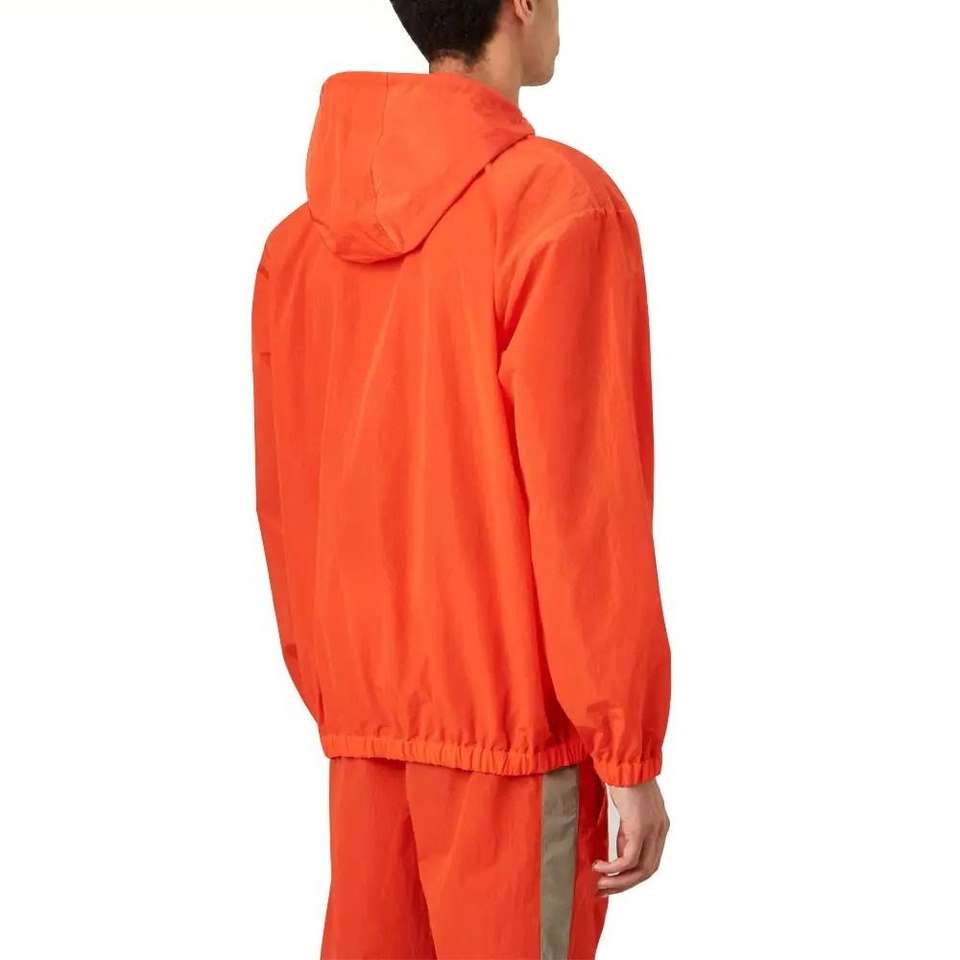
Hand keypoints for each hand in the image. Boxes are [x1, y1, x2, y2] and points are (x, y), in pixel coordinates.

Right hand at [593, 778, 669, 895]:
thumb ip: (629, 828)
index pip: (650, 861)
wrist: (625, 758)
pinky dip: (613, 867)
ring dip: (618, 881)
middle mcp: (660, 830)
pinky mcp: (639, 827)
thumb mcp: (630, 808)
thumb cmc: (623, 776)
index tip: (612, 881)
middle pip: (647, 871)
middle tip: (603, 890)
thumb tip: (620, 848)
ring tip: (599, 883)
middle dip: (624, 885)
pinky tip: (598, 865)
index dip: (632, 876)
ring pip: (639, 870)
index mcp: (660, 826)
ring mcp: (652, 830)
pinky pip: (628, 859)